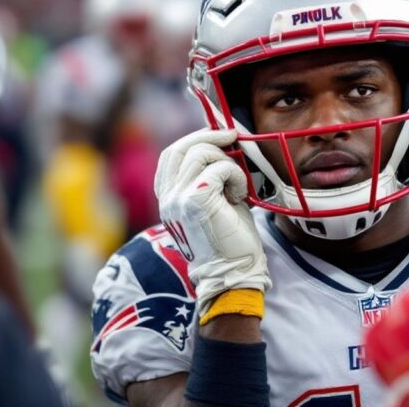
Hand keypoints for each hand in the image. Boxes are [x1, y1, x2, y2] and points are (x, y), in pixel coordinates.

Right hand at [154, 129, 270, 314]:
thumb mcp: (215, 202)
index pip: (171, 155)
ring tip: (237, 185)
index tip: (219, 135)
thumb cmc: (230, 239)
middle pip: (181, 148)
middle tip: (233, 135)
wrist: (234, 273)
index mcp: (168, 198)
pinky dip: (236, 175)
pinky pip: (219, 168)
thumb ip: (210, 176)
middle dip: (210, 136)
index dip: (194, 139)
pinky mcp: (196, 201)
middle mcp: (167, 198)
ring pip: (201, 153)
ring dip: (227, 161)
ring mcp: (178, 199)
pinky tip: (241, 196)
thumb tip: (223, 144)